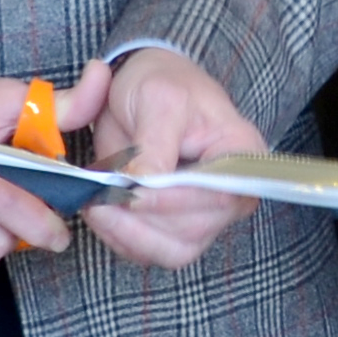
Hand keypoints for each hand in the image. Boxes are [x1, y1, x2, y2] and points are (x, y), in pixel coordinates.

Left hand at [83, 49, 283, 270]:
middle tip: (97, 195)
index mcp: (243, 155)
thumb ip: (154, 142)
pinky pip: (152, 251)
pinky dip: (122, 238)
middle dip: (141, 217)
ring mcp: (207, 217)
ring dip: (127, 232)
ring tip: (95, 202)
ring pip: (172, 250)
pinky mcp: (178, 230)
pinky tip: (102, 211)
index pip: (219, 194)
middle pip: (195, 230)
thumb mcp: (158, 98)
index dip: (172, 201)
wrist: (149, 93)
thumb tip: (144, 183)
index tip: (129, 191)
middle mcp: (233, 194)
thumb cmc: (162, 85)